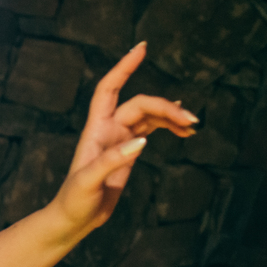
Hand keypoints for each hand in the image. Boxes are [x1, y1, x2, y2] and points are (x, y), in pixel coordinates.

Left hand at [51, 43, 197, 235]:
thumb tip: (142, 142)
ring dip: (171, 116)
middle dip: (165, 106)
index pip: (109, 89)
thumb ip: (111, 161)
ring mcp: (118, 140)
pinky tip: (184, 129)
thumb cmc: (74, 201)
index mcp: (95, 130)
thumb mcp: (89, 182)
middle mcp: (107, 130)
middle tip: (191, 121)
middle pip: (139, 104)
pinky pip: (151, 130)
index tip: (142, 48)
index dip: (124, 67)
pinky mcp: (127, 152)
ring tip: (193, 125)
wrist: (73, 219)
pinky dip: (168, 127)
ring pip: (148, 116)